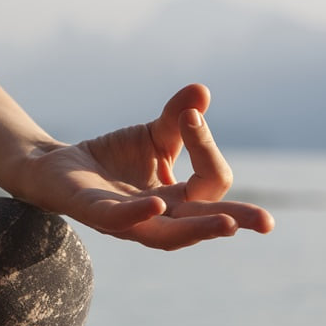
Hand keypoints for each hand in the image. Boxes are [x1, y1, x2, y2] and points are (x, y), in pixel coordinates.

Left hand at [19, 84, 273, 249]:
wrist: (58, 167)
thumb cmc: (113, 158)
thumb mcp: (154, 134)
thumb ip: (180, 118)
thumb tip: (202, 91)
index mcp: (179, 200)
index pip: (210, 181)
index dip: (206, 147)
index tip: (191, 115)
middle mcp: (160, 217)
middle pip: (203, 221)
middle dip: (236, 219)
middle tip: (266, 222)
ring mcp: (128, 220)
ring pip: (168, 234)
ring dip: (198, 229)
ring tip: (228, 225)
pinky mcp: (95, 213)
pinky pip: (120, 220)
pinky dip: (139, 214)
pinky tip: (156, 204)